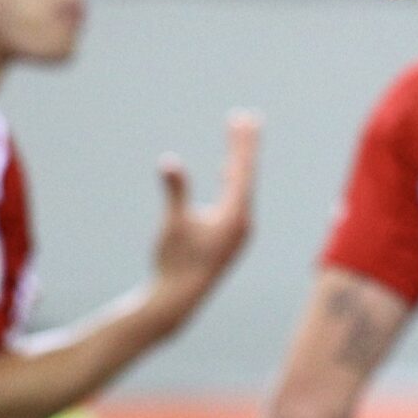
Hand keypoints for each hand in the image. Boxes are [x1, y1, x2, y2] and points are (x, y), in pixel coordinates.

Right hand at [146, 111, 257, 322]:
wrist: (177, 301)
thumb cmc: (175, 262)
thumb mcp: (173, 223)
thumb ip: (175, 191)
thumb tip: (169, 162)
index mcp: (235, 216)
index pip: (242, 170)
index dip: (242, 142)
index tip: (244, 118)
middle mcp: (243, 222)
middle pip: (246, 174)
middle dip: (244, 145)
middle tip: (248, 117)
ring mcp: (238, 230)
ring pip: (241, 186)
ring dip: (238, 160)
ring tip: (240, 137)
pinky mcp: (229, 237)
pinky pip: (236, 198)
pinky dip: (232, 180)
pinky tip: (226, 173)